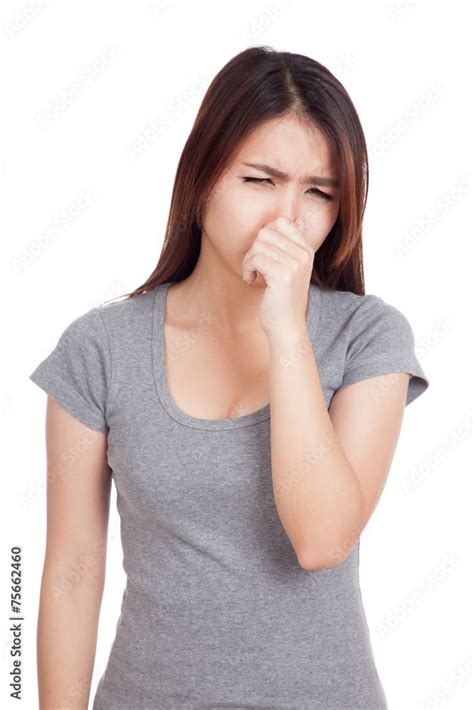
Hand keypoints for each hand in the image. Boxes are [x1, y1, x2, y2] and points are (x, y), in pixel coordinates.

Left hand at [241, 215, 314, 336]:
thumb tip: (297, 218)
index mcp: (306, 250)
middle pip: (265, 232)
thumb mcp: (292, 267)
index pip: (281, 222)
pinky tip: (251, 280)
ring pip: (258, 245)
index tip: (263, 253)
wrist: (287, 326)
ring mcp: (294, 264)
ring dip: (248, 260)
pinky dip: (248, 269)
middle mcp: (303, 254)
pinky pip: (256, 259)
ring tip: (252, 274)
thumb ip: (291, 245)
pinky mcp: (282, 275)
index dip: (265, 235)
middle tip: (254, 266)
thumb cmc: (283, 297)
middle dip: (253, 249)